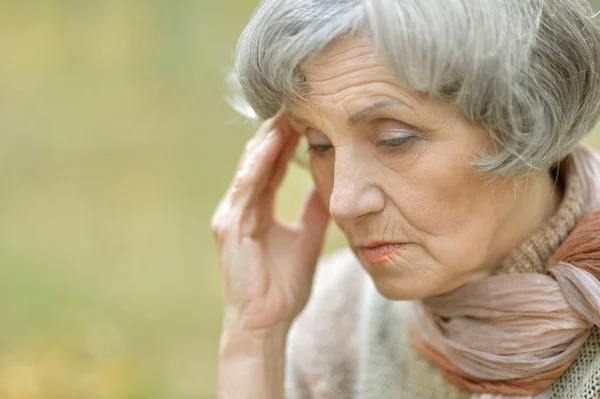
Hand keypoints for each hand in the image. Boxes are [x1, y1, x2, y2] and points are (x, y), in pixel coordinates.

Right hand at [211, 111, 329, 332]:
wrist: (265, 323)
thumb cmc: (282, 286)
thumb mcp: (306, 238)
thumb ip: (313, 209)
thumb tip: (330, 181)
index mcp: (256, 208)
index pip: (271, 164)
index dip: (287, 138)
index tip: (307, 113)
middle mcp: (240, 206)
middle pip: (259, 158)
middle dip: (277, 129)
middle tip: (298, 99)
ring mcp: (232, 215)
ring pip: (250, 167)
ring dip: (267, 139)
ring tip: (286, 111)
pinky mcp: (230, 228)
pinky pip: (245, 189)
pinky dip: (257, 164)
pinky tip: (270, 143)